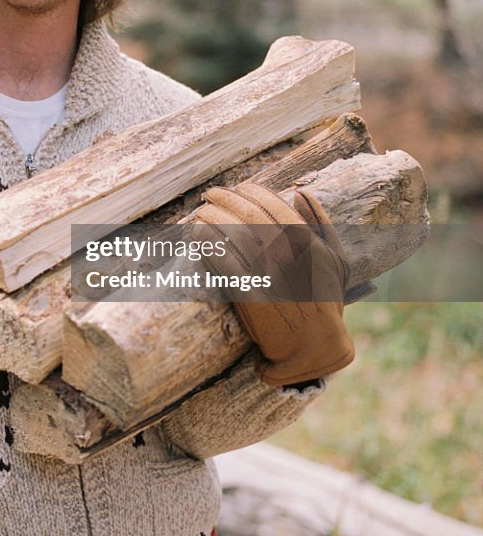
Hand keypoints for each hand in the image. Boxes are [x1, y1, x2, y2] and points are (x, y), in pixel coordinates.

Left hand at [193, 181, 354, 385]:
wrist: (316, 348)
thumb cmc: (327, 302)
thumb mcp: (338, 261)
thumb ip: (322, 224)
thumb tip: (300, 194)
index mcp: (309, 244)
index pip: (275, 206)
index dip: (253, 192)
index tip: (239, 187)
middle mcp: (289, 257)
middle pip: (250, 217)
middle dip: (227, 199)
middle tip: (211, 193)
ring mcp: (269, 277)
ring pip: (236, 237)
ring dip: (213, 217)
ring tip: (201, 211)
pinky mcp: (251, 298)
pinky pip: (225, 265)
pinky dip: (209, 245)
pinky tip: (198, 234)